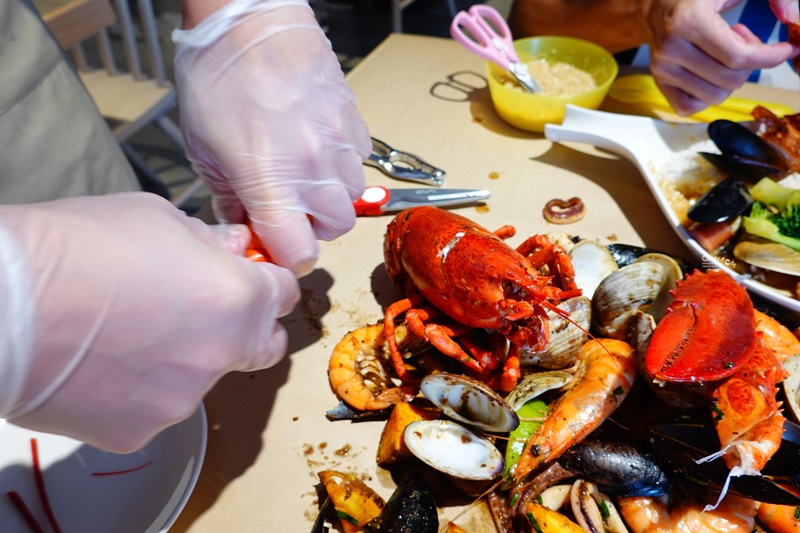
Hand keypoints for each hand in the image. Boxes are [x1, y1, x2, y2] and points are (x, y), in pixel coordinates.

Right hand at [0, 193, 298, 451]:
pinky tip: (104, 364)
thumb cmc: (75, 248)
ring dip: (185, 358)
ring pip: (203, 378)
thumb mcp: (155, 217)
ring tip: (130, 333)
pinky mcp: (141, 431)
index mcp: (237, 298)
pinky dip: (140, 390)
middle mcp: (222, 354)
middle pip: (264, 347)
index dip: (267, 281)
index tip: (250, 279)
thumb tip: (230, 249)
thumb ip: (208, 240)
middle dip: (247, 328)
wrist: (4, 304)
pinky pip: (155, 408)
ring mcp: (183, 398)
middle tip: (208, 311)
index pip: (283, 295)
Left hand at [173, 0, 370, 275]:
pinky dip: (341, 162)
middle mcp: (314, 169)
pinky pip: (359, 159)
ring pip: (353, 196)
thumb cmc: (217, 77)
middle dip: (312, 227)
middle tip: (287, 208)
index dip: (286, 258)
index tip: (272, 245)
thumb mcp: (201, 147)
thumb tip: (242, 222)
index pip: (299, 253)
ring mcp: (340, 144)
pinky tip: (315, 143)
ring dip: (329, 196)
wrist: (250, 19)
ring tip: (302, 173)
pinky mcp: (354, 121)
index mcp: (271, 183)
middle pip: (334, 230)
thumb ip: (227, 196)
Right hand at [646, 0, 795, 115]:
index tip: (786, 50)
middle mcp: (671, 48)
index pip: (739, 57)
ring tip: (723, 54)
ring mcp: (662, 68)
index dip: (770, 57)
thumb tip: (791, 17)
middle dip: (750, 65)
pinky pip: (690, 107)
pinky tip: (709, 72)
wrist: (657, 3)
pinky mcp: (659, 81)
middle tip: (745, 43)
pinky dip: (707, 95)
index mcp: (688, 21)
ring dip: (729, 79)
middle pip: (730, 79)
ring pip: (715, 96)